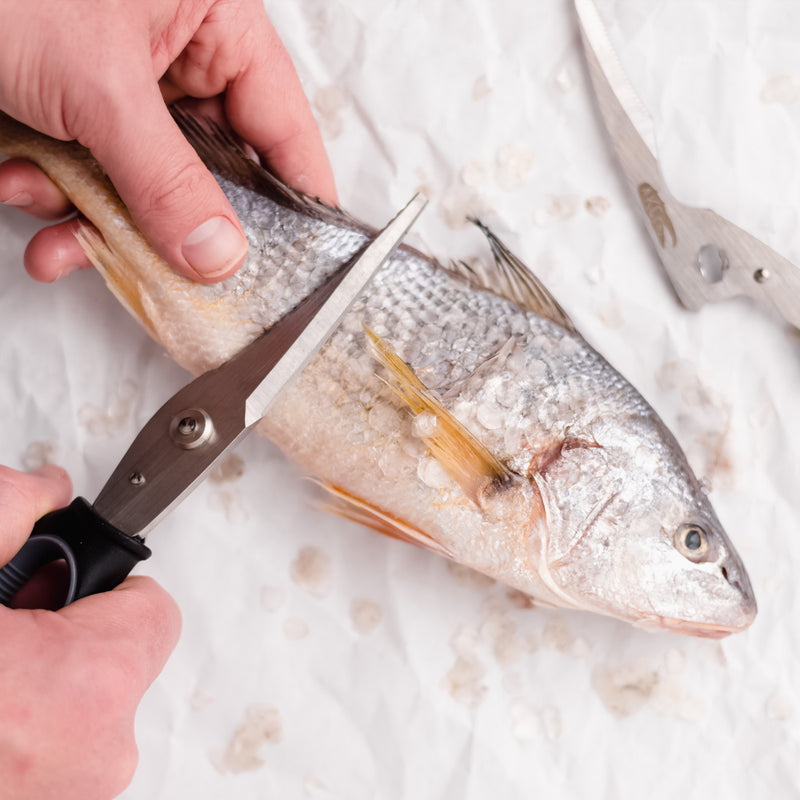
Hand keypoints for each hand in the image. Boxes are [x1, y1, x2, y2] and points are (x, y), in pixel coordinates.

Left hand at [0, 0, 336, 282]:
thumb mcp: (99, 87)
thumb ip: (168, 182)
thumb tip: (220, 254)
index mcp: (216, 19)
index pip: (282, 125)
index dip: (295, 197)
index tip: (298, 260)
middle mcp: (177, 50)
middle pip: (210, 167)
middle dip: (169, 221)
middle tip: (167, 269)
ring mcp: (123, 77)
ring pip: (144, 179)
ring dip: (95, 215)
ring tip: (55, 224)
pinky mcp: (73, 98)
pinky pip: (90, 168)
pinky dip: (53, 192)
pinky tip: (20, 186)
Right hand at [0, 464, 180, 799]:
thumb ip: (4, 508)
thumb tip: (48, 488)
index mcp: (87, 684)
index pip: (154, 608)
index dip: (101, 585)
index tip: (55, 588)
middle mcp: (95, 756)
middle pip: (118, 658)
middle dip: (66, 636)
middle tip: (2, 639)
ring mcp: (70, 799)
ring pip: (85, 708)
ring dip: (39, 689)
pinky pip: (57, 751)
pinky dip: (23, 733)